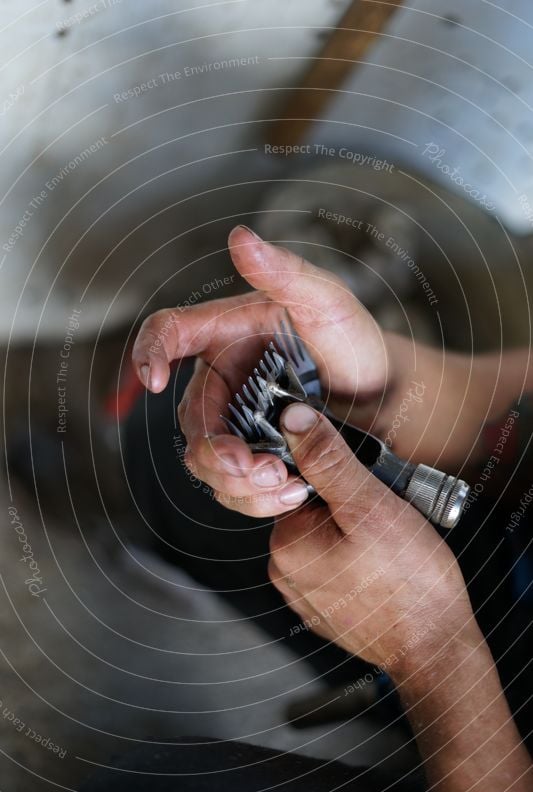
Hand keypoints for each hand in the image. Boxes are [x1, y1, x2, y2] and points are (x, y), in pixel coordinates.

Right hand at [132, 225, 389, 516]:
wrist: (386, 398)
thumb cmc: (355, 342)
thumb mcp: (326, 302)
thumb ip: (283, 273)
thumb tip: (241, 238)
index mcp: (225, 334)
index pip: (168, 333)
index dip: (149, 353)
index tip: (151, 380)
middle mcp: (222, 380)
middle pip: (189, 420)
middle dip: (214, 450)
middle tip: (252, 467)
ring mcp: (235, 423)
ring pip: (206, 461)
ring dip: (235, 481)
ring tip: (283, 484)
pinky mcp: (253, 458)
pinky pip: (235, 487)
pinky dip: (257, 498)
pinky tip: (293, 494)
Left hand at [268, 402, 477, 676]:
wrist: (434, 647)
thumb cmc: (409, 582)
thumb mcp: (369, 505)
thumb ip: (328, 460)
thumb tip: (293, 420)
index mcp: (285, 541)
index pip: (299, 485)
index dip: (338, 480)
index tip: (366, 494)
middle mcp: (283, 570)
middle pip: (313, 512)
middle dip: (348, 509)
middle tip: (383, 524)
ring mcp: (303, 594)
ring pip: (327, 540)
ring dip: (355, 535)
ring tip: (387, 550)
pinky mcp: (322, 610)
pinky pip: (335, 568)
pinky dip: (357, 563)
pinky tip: (383, 571)